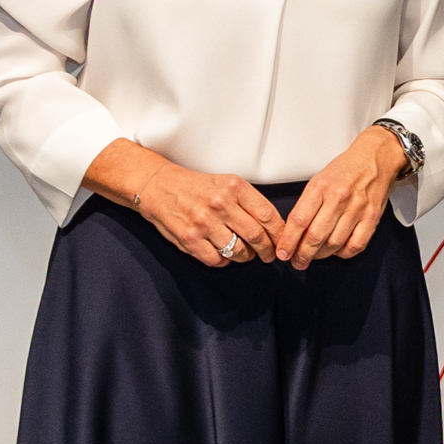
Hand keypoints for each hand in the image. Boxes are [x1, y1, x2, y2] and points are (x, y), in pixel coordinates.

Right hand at [96, 143, 282, 268]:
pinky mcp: (189, 238)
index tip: (283, 241)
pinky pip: (216, 260)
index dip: (280, 233)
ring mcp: (204, 222)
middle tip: (269, 255)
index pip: (267, 215)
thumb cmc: (197, 187)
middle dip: (267, 250)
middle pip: (257, 236)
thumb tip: (275, 228)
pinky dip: (224, 261)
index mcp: (234, 186)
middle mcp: (220, 203)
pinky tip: (223, 254)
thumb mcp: (226, 183)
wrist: (159, 186)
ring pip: (238, 251)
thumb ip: (249, 203)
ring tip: (246, 254)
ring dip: (246, 257)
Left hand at [276, 126, 408, 267]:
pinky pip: (356, 245)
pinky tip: (337, 251)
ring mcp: (357, 209)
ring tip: (314, 257)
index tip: (283, 252)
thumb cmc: (345, 169)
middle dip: (302, 254)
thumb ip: (307, 204)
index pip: (299, 220)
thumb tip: (294, 232)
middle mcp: (338, 198)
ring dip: (321, 255)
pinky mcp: (372, 217)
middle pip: (315, 236)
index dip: (288, 241)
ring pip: (334, 244)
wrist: (375, 157)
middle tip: (297, 262)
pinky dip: (344, 253)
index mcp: (320, 187)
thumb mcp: (318, 179)